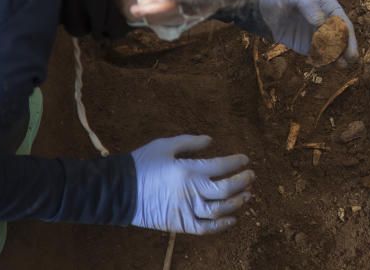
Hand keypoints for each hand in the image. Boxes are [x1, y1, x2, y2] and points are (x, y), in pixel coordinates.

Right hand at [131, 135, 254, 234]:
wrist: (118, 190)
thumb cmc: (141, 164)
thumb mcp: (165, 145)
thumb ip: (190, 142)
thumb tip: (211, 140)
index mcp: (188, 170)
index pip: (221, 166)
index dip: (237, 162)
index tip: (245, 159)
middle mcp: (191, 191)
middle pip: (226, 189)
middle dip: (243, 181)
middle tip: (251, 176)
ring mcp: (186, 210)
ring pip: (219, 210)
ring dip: (237, 202)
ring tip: (247, 195)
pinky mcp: (179, 224)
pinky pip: (205, 228)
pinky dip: (221, 225)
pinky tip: (232, 219)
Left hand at [258, 0, 358, 61]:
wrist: (263, 11)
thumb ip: (307, 6)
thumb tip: (321, 22)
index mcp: (327, 4)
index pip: (341, 18)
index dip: (344, 30)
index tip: (339, 40)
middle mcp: (328, 20)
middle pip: (344, 35)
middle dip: (348, 47)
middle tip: (350, 58)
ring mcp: (320, 34)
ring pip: (336, 47)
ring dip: (339, 57)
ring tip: (338, 65)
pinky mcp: (311, 47)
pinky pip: (321, 56)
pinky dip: (323, 61)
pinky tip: (319, 64)